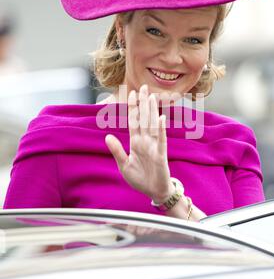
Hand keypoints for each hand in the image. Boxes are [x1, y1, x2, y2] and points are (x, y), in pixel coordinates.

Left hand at [105, 84, 172, 201]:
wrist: (153, 192)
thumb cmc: (140, 179)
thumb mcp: (124, 165)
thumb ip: (117, 150)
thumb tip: (108, 136)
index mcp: (136, 143)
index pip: (134, 121)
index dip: (133, 107)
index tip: (132, 93)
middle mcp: (145, 141)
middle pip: (144, 118)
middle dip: (143, 103)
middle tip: (144, 87)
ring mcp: (153, 146)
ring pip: (152, 125)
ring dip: (152, 111)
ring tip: (152, 97)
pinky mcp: (160, 155)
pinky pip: (161, 140)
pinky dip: (160, 129)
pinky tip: (160, 118)